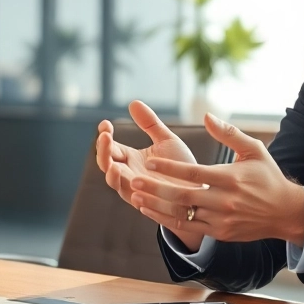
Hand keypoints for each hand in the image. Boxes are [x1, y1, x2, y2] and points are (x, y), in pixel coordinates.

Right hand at [95, 101, 201, 248]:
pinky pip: (131, 196)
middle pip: (106, 162)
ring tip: (112, 161)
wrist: (201, 190)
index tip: (105, 124)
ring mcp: (135, 188)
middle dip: (102, 149)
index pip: (110, 145)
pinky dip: (124, 186)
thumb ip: (150, 123)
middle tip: (106, 135)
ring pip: (113, 180)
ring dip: (109, 169)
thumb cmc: (183, 166)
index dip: (104, 135)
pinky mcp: (145, 201)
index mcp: (130, 158)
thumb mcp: (166, 140)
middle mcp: (128, 173)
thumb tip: (133, 102)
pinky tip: (124, 175)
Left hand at [129, 113, 303, 246]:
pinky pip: (188, 227)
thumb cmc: (267, 176)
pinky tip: (150, 210)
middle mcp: (225, 201)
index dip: (169, 168)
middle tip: (134, 180)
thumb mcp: (254, 150)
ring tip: (135, 195)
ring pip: (182, 214)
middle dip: (155, 188)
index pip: (194, 173)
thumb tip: (206, 115)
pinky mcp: (220, 233)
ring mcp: (222, 219)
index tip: (150, 161)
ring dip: (156, 205)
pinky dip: (167, 220)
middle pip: (183, 195)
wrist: (285, 212)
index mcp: (231, 178)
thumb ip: (228, 133)